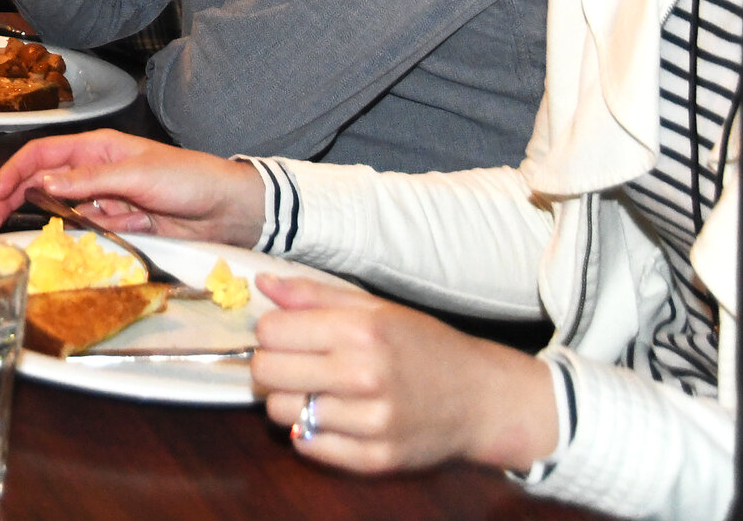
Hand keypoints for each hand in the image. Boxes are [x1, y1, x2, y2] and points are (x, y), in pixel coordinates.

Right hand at [0, 129, 263, 239]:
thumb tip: (42, 182)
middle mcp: (94, 171)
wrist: (226, 208)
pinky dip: (95, 233)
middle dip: (17, 199)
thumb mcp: (135, 175)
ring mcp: (106, 198)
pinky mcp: (120, 222)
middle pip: (43, 182)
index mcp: (95, 148)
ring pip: (67, 209)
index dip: (13, 173)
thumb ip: (87, 181)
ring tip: (97, 223)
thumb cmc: (186, 178)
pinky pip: (92, 229)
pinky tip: (122, 228)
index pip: (40, 155)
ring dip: (68, 220)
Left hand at [251, 275, 559, 476]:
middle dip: (272, 365)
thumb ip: (315, 295)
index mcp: (362, 330)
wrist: (480, 398)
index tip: (287, 335)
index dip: (271, 331)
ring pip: (280, 411)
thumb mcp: (376, 308)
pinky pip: (307, 445)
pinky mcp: (375, 458)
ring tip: (315, 390)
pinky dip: (309, 431)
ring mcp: (371, 422)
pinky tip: (331, 416)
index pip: (271, 331)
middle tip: (295, 364)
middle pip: (267, 372)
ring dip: (289, 399)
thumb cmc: (424, 346)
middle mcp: (365, 375)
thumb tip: (263, 283)